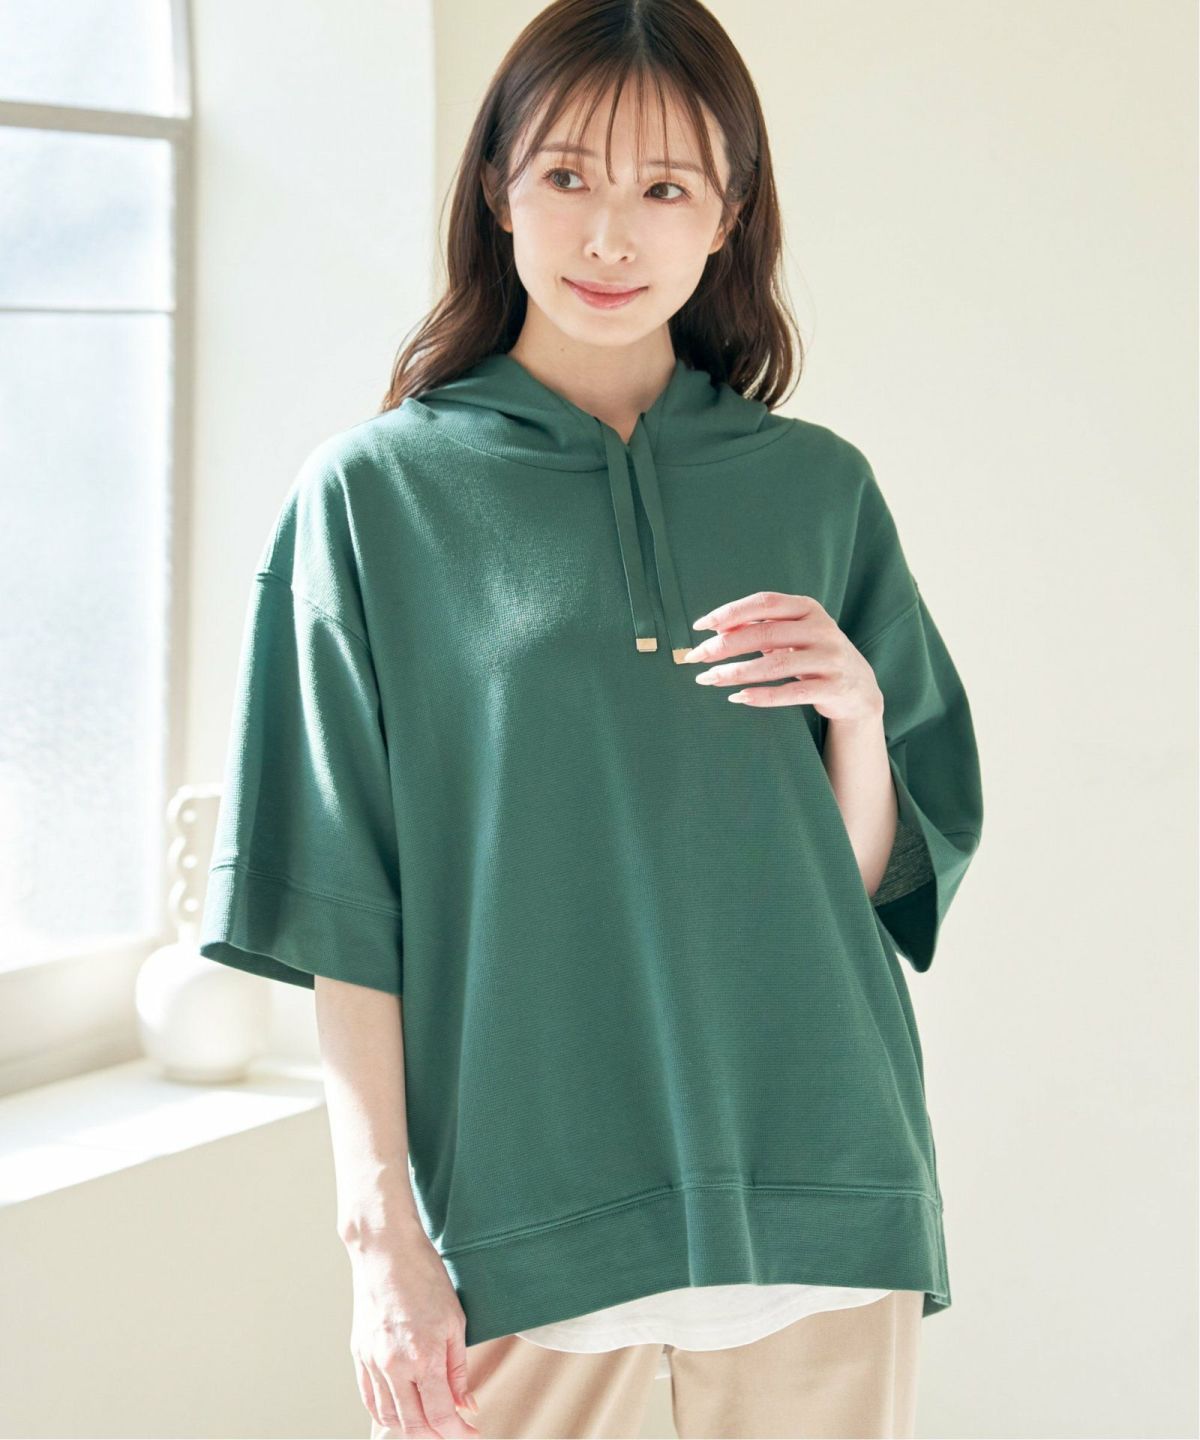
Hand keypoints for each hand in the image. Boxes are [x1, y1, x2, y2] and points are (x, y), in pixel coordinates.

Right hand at [347, 1221, 481, 1436]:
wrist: (387, 1251)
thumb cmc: (425, 1277)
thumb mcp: (454, 1321)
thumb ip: (458, 1369)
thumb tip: (466, 1405)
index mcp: (423, 1358)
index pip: (441, 1416)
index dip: (459, 1432)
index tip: (473, 1434)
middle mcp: (394, 1367)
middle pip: (414, 1426)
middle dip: (437, 1435)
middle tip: (454, 1428)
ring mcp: (373, 1363)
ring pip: (390, 1418)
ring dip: (412, 1428)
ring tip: (431, 1420)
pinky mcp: (359, 1355)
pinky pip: (370, 1400)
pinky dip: (387, 1414)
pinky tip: (402, 1410)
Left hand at [682, 591, 883, 721]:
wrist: (859, 689)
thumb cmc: (813, 656)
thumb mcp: (792, 635)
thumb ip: (760, 627)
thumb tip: (716, 628)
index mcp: (808, 608)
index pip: (764, 603)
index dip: (730, 612)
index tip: (701, 626)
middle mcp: (822, 629)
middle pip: (764, 633)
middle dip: (725, 645)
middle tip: (696, 657)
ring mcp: (830, 658)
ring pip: (774, 665)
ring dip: (736, 673)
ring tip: (708, 679)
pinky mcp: (833, 687)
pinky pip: (791, 692)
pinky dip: (762, 696)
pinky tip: (738, 698)